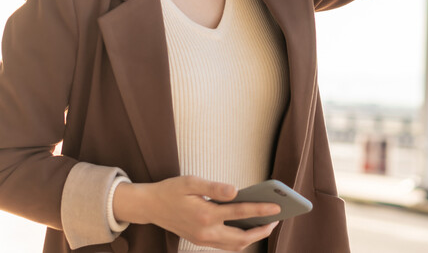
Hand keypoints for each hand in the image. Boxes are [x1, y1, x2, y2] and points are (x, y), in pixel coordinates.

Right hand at [114, 176, 279, 250]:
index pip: (240, 212)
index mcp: (205, 214)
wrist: (151, 206)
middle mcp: (206, 231)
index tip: (277, 208)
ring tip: (265, 224)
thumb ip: (214, 187)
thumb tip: (236, 191)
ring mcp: (203, 239)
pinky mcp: (200, 241)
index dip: (261, 210)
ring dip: (252, 237)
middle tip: (276, 220)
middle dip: (262, 230)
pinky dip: (239, 239)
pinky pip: (225, 245)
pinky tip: (246, 227)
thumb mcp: (190, 182)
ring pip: (235, 245)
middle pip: (242, 237)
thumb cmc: (171, 190)